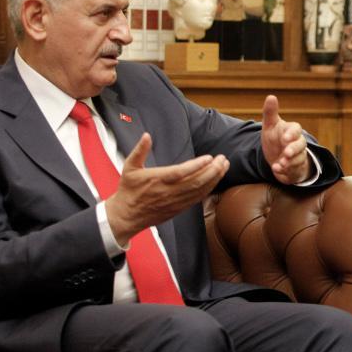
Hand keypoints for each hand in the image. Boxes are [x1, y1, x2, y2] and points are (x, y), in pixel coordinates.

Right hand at [106, 133, 228, 245]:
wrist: (126, 216)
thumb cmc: (128, 190)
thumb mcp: (129, 167)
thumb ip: (139, 150)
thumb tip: (146, 136)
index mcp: (157, 180)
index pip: (181, 172)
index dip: (197, 165)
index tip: (209, 157)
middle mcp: (168, 191)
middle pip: (196, 182)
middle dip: (212, 170)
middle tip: (223, 159)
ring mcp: (175, 201)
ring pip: (199, 190)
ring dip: (214, 178)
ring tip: (224, 167)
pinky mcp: (179, 208)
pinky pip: (197, 198)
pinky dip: (209, 189)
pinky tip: (216, 180)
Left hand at [260, 95, 309, 183]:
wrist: (277, 157)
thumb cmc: (274, 138)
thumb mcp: (270, 126)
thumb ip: (270, 113)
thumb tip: (271, 96)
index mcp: (292, 131)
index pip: (296, 130)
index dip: (292, 134)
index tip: (285, 138)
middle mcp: (298, 144)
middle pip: (301, 145)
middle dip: (294, 150)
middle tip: (286, 154)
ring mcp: (298, 157)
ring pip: (298, 159)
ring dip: (289, 162)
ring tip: (279, 164)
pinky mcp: (295, 169)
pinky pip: (293, 171)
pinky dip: (285, 171)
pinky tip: (276, 169)